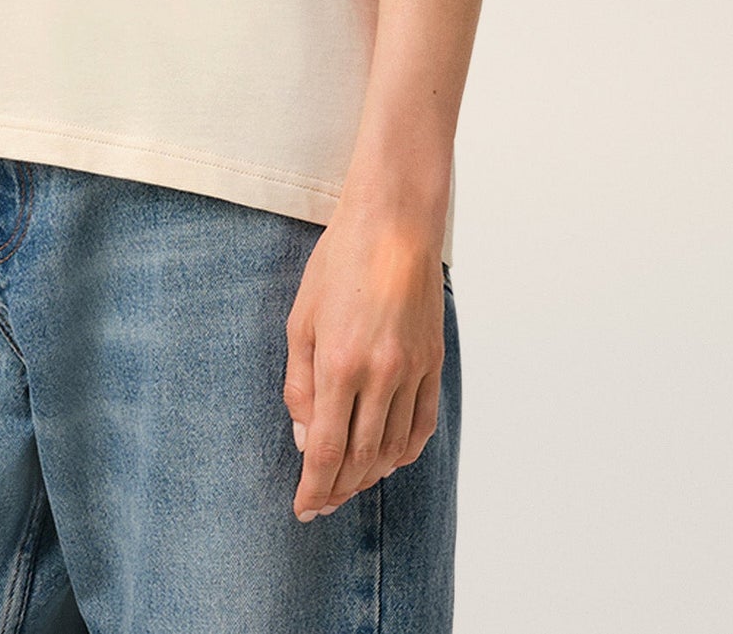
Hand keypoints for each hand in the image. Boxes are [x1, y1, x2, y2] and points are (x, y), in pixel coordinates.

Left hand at [282, 195, 444, 521]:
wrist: (393, 224)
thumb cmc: (339, 264)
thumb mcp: (301, 319)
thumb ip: (299, 384)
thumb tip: (304, 437)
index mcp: (339, 365)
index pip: (325, 451)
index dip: (313, 488)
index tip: (303, 508)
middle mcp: (379, 376)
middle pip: (359, 458)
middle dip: (337, 488)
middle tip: (321, 503)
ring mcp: (412, 372)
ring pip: (391, 448)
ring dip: (368, 475)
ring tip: (349, 484)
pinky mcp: (433, 364)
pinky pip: (421, 426)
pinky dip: (403, 451)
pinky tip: (387, 459)